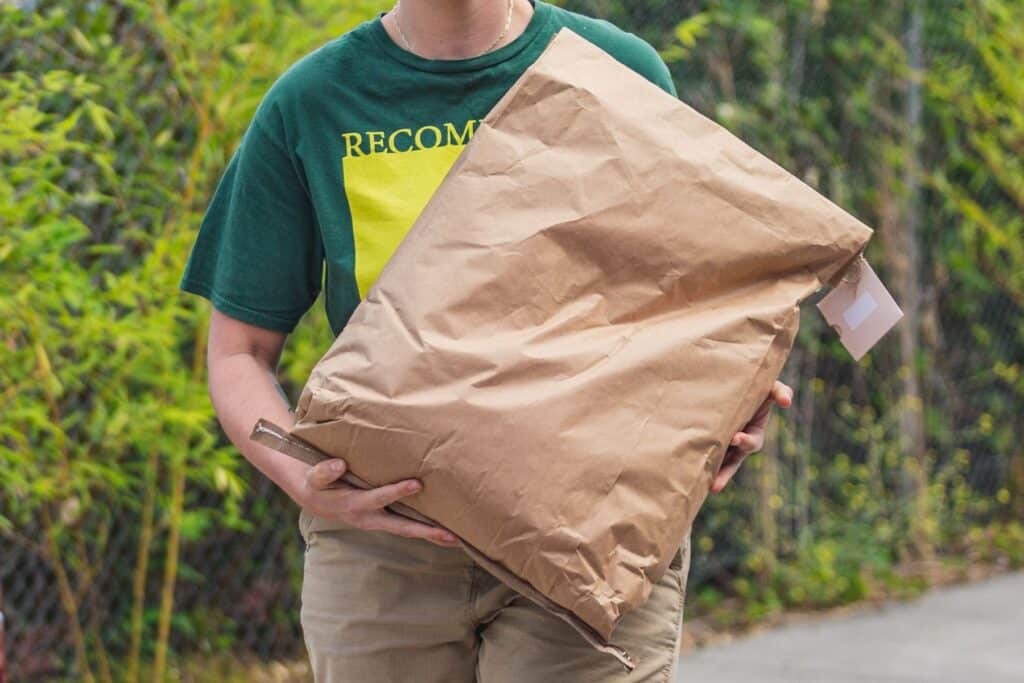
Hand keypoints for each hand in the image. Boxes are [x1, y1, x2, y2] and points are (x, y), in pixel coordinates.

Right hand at [299, 458, 459, 546]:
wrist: (315, 499)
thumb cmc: (317, 483)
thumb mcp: (315, 476)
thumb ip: (325, 472)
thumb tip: (339, 465)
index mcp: (355, 505)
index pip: (379, 498)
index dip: (396, 491)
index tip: (417, 484)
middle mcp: (370, 519)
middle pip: (402, 527)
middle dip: (427, 532)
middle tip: (451, 536)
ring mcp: (379, 522)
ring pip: (408, 531)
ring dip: (432, 536)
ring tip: (457, 540)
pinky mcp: (385, 520)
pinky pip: (407, 527)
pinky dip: (426, 531)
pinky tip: (445, 533)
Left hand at [711, 380, 793, 493]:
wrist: (731, 385)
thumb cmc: (753, 387)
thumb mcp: (769, 388)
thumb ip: (779, 392)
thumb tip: (787, 401)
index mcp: (752, 433)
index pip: (751, 442)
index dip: (745, 441)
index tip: (736, 439)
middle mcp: (738, 443)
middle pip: (734, 460)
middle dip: (727, 470)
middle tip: (715, 481)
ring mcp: (723, 444)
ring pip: (720, 464)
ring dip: (716, 476)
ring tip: (711, 488)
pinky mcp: (708, 441)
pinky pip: (706, 455)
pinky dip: (702, 465)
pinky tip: (693, 477)